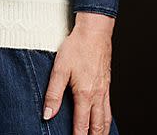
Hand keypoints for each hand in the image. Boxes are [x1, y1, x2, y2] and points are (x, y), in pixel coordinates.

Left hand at [43, 12, 114, 133]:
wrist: (94, 31)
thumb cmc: (77, 46)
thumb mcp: (59, 69)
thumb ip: (53, 94)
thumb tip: (48, 114)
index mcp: (85, 94)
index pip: (82, 125)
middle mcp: (98, 95)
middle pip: (97, 126)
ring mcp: (105, 90)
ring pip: (106, 119)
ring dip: (101, 132)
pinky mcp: (107, 83)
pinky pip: (109, 107)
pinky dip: (106, 119)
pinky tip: (102, 118)